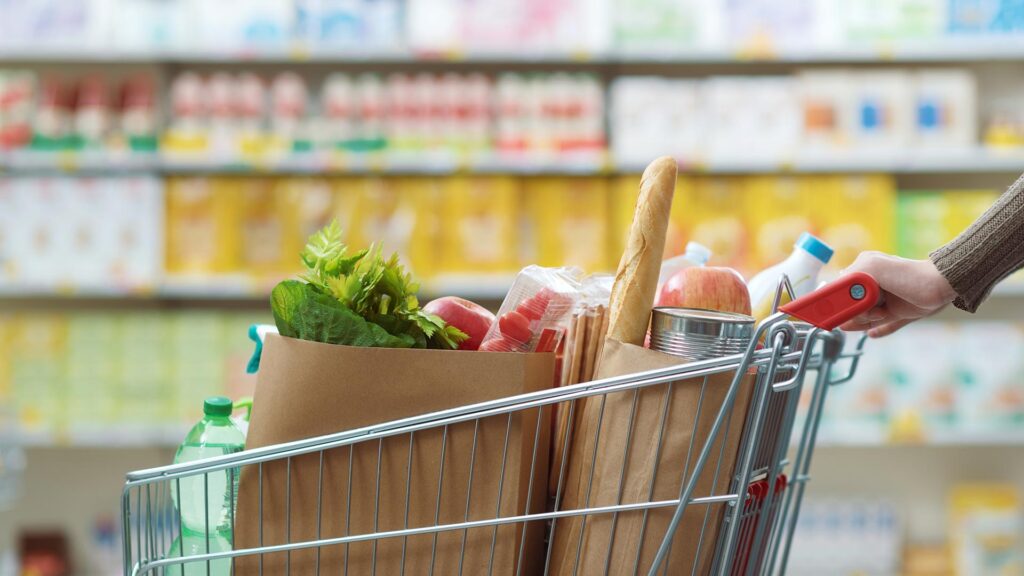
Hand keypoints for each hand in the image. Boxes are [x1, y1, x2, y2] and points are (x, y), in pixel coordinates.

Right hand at [839, 252, 956, 337]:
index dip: (837, 302)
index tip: (834, 311)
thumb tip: (833, 291)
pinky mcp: (901, 313)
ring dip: (865, 321)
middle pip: (853, 306)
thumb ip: (850, 277)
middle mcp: (874, 286)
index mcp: (865, 271)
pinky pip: (886, 326)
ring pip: (866, 318)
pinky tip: (871, 335)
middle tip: (870, 310)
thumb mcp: (872, 268)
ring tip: (878, 315)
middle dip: (856, 312)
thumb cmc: (906, 274)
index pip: (841, 290)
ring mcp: (887, 301)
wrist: (940, 285)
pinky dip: (878, 331)